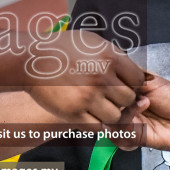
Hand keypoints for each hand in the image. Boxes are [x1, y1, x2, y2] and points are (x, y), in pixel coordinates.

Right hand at [23, 31, 143, 124]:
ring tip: (99, 106)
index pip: (138, 79)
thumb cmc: (62, 48)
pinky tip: (88, 113)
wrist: (31, 59)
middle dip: (122, 99)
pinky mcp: (74, 113)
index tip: (124, 85)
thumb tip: (135, 72)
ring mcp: (88, 97)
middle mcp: (102, 78)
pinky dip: (95, 122)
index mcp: (110, 58)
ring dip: (110, 113)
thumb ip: (116, 56)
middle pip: (129, 99)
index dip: (133, 84)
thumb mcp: (93, 43)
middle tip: (110, 96)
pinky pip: (97, 126)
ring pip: (116, 116)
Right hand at [112, 75, 169, 153]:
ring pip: (107, 118)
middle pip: (103, 105)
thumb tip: (110, 68)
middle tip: (129, 89)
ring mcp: (127, 123)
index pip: (105, 88)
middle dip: (112, 96)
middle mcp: (124, 107)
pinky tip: (142, 111)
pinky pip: (117, 133)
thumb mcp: (151, 80)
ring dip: (123, 108)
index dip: (106, 83)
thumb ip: (128, 76)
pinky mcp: (131, 137)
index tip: (114, 75)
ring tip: (143, 101)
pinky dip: (128, 120)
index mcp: (127, 92)